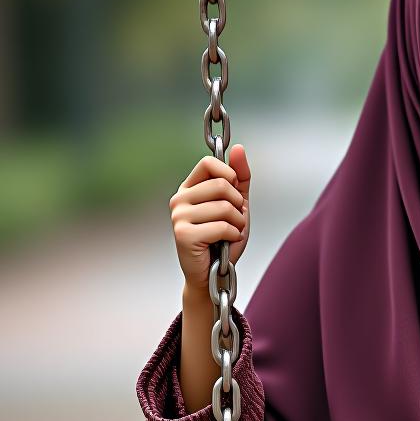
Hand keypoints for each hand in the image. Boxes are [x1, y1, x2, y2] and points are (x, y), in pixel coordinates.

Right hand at [170, 144, 251, 292]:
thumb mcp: (237, 204)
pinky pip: (222, 226)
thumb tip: (239, 148)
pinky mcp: (183, 234)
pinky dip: (233, 236)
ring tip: (230, 233)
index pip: (210, 163)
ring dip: (238, 223)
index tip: (234, 195)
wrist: (215, 272)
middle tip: (234, 220)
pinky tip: (226, 243)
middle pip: (221, 185)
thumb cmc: (224, 238)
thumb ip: (239, 177)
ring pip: (224, 206)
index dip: (230, 177)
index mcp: (189, 188)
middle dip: (238, 205)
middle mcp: (179, 199)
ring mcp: (178, 216)